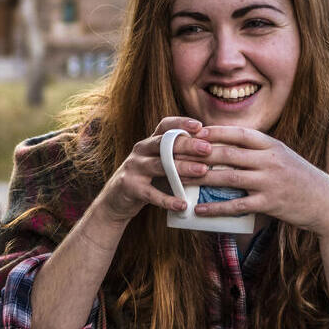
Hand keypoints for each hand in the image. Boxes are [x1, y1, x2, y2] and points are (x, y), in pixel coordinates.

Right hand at [93, 116, 213, 224]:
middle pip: (164, 143)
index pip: (165, 125)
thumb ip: (178, 157)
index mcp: (149, 142)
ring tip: (202, 171)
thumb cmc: (147, 180)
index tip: (200, 126)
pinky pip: (151, 194)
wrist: (116, 200)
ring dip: (183, 168)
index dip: (181, 123)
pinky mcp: (130, 187)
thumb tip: (212, 152)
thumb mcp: (159, 164)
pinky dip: (168, 200)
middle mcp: (140, 151)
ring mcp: (134, 168)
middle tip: (207, 148)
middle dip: (188, 145)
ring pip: (160, 165)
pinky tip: (183, 204)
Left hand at [191, 127, 328, 236]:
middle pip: (228, 153)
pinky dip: (215, 206)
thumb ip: (259, 151)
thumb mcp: (282, 157)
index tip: (193, 132)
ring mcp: (269, 182)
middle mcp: (270, 160)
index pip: (238, 133)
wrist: (326, 202)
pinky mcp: (269, 203)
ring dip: (202, 178)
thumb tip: (227, 146)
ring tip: (181, 179)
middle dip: (200, 153)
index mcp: (272, 146)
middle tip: (178, 156)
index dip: (214, 131)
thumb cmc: (299, 179)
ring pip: (228, 177)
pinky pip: (236, 205)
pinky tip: (198, 208)